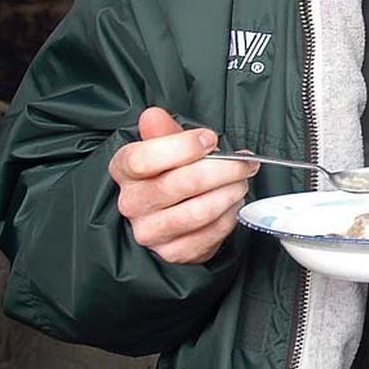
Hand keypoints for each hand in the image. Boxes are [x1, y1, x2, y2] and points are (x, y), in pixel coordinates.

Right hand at [108, 106, 257, 264]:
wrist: (173, 216)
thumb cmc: (172, 173)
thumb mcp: (168, 147)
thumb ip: (164, 131)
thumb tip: (153, 116)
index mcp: (124, 171)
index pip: (142, 159)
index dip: (182, 147)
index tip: (210, 139)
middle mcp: (131, 203)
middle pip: (179, 184)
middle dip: (223, 170)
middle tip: (244, 163)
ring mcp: (150, 232)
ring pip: (198, 211)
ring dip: (230, 193)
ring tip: (241, 182)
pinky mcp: (173, 252)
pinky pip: (210, 233)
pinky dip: (229, 216)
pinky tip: (233, 204)